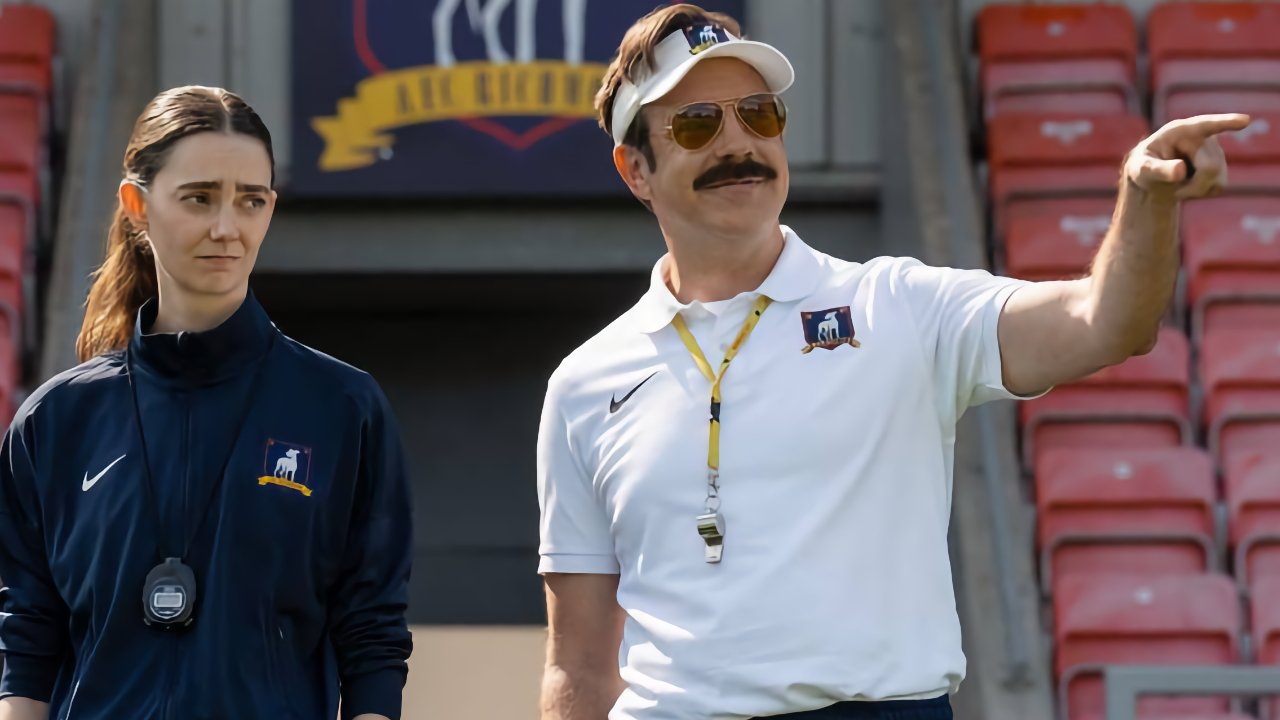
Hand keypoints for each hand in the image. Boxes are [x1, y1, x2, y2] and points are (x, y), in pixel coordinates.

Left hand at [1125, 113, 1251, 200]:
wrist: (1152, 176)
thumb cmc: (1143, 166)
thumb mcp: (1142, 169)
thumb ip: (1158, 170)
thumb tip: (1181, 171)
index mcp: (1181, 130)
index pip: (1207, 125)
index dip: (1227, 123)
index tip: (1244, 120)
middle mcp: (1203, 137)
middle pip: (1211, 168)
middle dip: (1194, 186)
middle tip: (1175, 192)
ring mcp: (1214, 150)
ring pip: (1218, 179)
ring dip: (1196, 190)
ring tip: (1179, 184)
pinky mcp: (1221, 165)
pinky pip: (1220, 186)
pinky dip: (1202, 192)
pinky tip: (1191, 184)